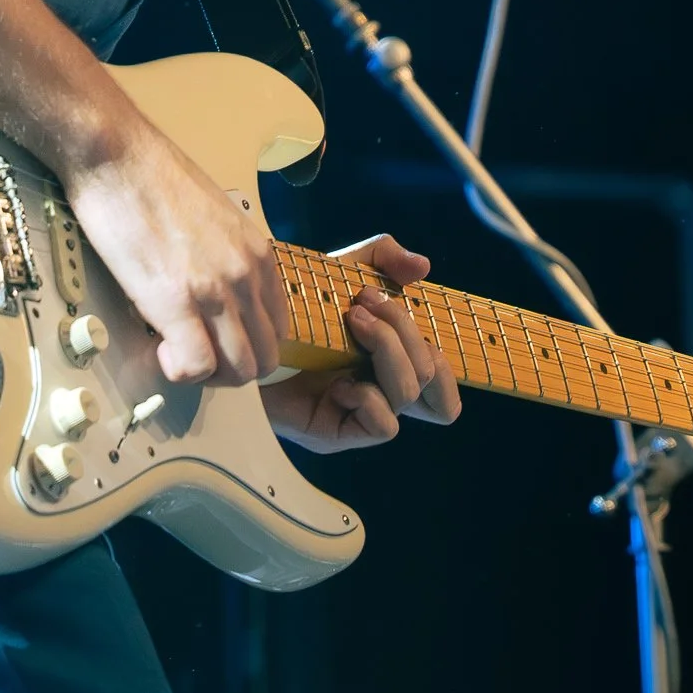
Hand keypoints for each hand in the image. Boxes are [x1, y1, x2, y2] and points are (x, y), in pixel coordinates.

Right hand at [65, 118, 289, 388]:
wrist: (119, 159)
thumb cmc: (158, 184)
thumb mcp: (218, 223)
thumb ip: (229, 262)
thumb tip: (219, 302)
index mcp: (260, 255)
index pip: (279, 328)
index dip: (248, 347)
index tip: (217, 344)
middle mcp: (248, 274)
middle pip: (265, 357)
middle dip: (231, 371)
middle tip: (194, 356)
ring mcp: (216, 289)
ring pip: (239, 369)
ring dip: (208, 376)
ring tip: (176, 354)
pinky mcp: (176, 300)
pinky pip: (197, 366)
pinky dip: (181, 372)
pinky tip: (160, 350)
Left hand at [262, 234, 461, 452]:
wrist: (244, 331)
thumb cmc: (296, 307)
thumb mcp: (343, 271)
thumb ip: (384, 258)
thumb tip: (423, 268)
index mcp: (389, 364)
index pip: (444, 389)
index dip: (448, 365)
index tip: (416, 315)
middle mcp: (380, 392)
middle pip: (432, 376)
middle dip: (404, 329)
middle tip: (364, 303)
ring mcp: (360, 414)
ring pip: (409, 393)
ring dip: (386, 349)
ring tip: (351, 323)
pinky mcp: (335, 433)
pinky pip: (383, 426)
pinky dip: (367, 394)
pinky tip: (336, 378)